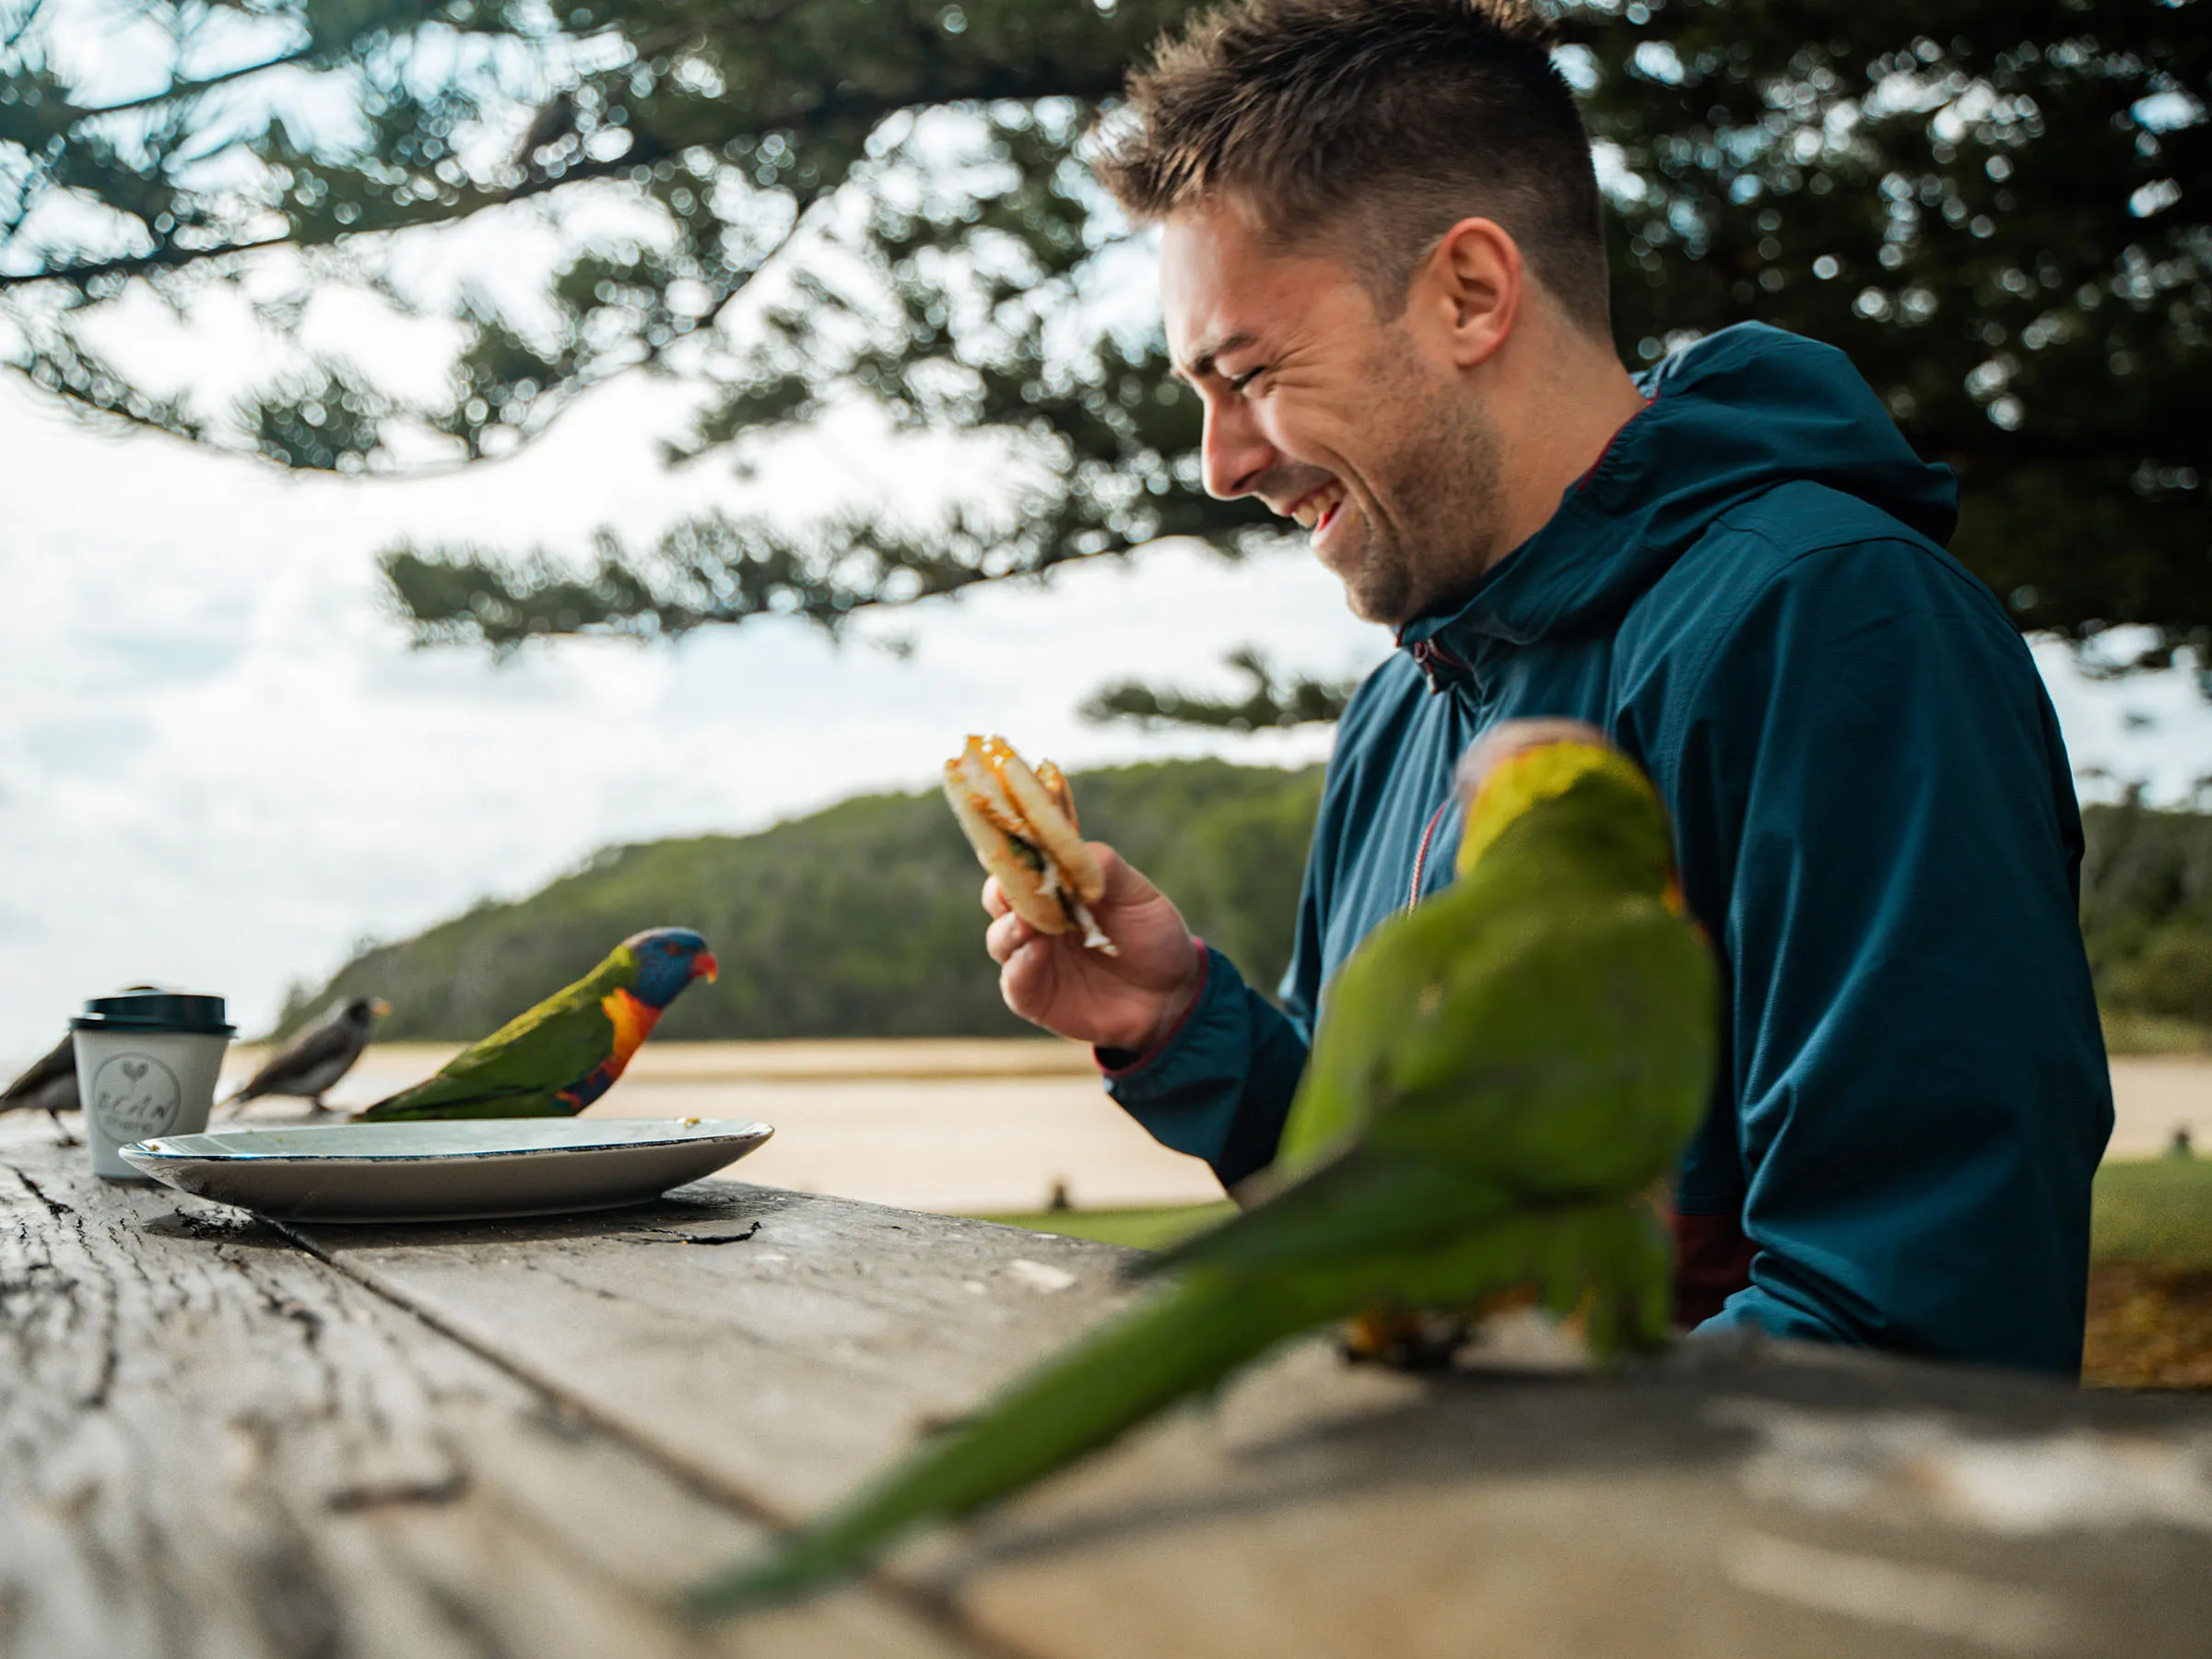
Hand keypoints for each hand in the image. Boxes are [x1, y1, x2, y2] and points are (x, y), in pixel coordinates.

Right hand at [983, 844, 1203, 1053]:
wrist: (1171, 993)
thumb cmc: (1151, 935)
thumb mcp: (1136, 893)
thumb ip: (1103, 867)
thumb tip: (1069, 848)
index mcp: (1055, 888)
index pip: (1018, 865)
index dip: (1011, 853)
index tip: (1015, 845)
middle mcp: (1037, 920)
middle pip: (998, 899)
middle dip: (1002, 891)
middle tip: (1013, 888)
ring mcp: (1032, 958)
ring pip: (1000, 939)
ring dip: (1009, 928)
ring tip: (1027, 924)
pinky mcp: (1035, 996)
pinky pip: (1014, 981)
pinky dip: (1020, 966)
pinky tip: (1036, 952)